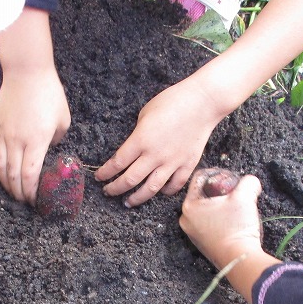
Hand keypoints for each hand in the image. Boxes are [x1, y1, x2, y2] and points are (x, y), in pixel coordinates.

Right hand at [0, 67, 70, 203]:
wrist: (26, 71)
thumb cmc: (49, 93)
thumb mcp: (63, 119)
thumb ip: (57, 140)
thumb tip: (49, 150)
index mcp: (36, 141)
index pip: (30, 176)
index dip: (30, 192)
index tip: (34, 200)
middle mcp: (17, 141)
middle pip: (13, 176)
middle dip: (18, 192)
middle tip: (23, 200)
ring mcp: (2, 134)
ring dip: (5, 183)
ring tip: (11, 190)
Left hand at [95, 79, 220, 206]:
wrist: (203, 102)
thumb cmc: (172, 101)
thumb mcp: (145, 114)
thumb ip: (138, 135)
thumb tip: (134, 149)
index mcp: (141, 140)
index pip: (117, 163)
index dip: (105, 173)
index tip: (99, 177)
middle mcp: (155, 155)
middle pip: (130, 180)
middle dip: (115, 188)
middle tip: (108, 192)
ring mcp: (172, 162)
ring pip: (151, 189)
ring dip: (136, 198)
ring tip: (128, 202)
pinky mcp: (187, 165)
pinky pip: (174, 185)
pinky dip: (165, 191)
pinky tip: (159, 192)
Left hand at [180, 171, 264, 268]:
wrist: (239, 259)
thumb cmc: (236, 228)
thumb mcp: (245, 197)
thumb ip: (248, 182)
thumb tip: (250, 181)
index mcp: (189, 205)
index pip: (201, 177)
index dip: (219, 173)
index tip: (232, 179)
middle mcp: (186, 219)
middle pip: (204, 193)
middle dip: (221, 190)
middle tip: (236, 192)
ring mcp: (192, 232)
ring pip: (207, 208)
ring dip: (222, 204)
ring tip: (237, 207)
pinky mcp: (202, 242)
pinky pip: (210, 222)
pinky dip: (221, 218)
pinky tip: (234, 221)